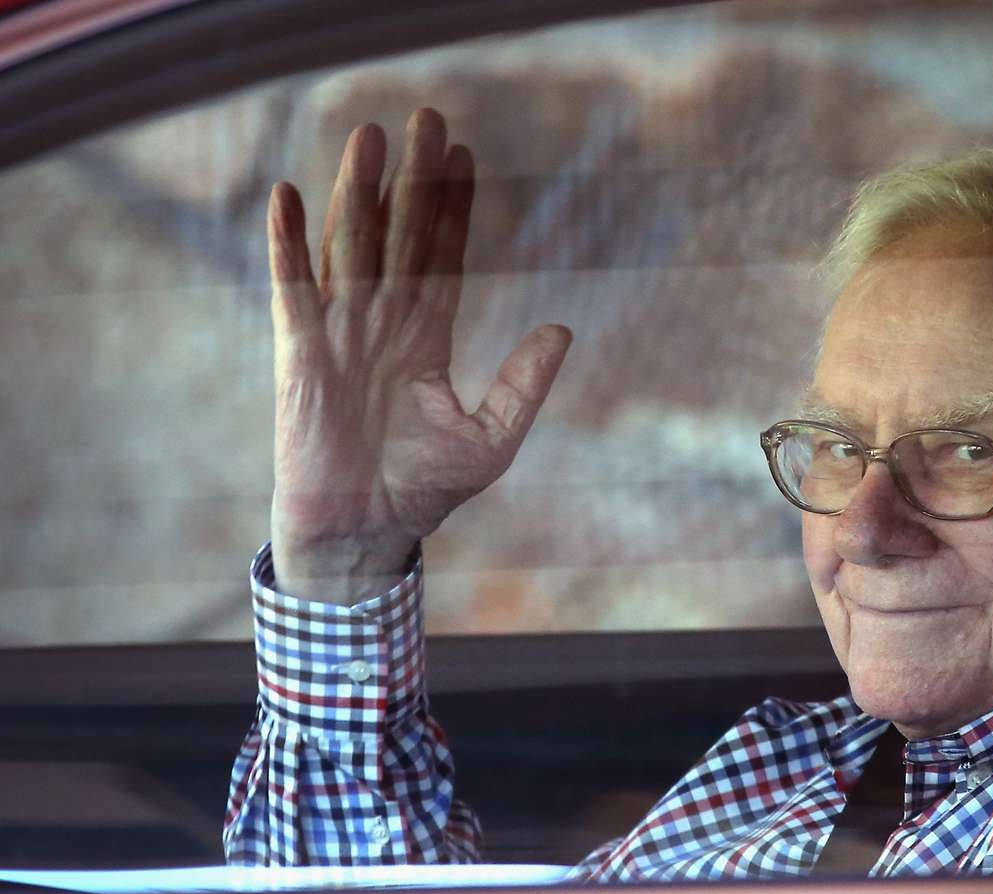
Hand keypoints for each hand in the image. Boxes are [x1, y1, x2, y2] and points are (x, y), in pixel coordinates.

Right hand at [267, 108, 570, 602]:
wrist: (365, 533)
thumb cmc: (422, 492)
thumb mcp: (491, 438)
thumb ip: (523, 383)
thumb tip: (561, 327)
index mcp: (425, 338)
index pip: (442, 256)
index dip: (452, 207)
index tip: (465, 155)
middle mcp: (383, 324)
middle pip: (399, 235)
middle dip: (412, 180)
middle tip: (425, 119)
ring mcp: (340, 333)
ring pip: (350, 247)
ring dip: (356, 193)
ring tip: (368, 138)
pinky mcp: (303, 353)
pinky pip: (294, 288)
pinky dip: (288, 244)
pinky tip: (288, 195)